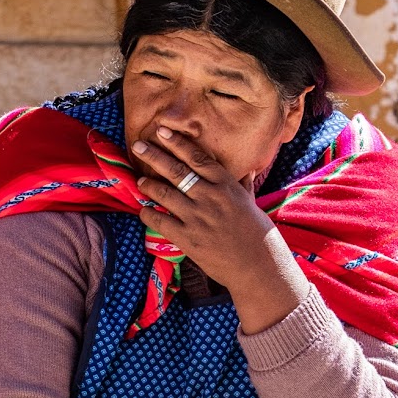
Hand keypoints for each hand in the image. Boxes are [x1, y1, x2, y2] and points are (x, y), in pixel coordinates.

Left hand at [131, 127, 301, 329]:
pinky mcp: (188, 238)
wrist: (258, 266)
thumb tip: (248, 169)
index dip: (177, 143)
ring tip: (140, 179)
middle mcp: (210, 197)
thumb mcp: (251, 203)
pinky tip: (142, 209)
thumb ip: (244, 185)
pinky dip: (147, 214)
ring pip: (164, 193)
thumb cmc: (258, 234)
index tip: (162, 131)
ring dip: (148, 184)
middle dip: (154, 155)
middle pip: (176, 170)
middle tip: (138, 145)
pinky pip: (160, 221)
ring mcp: (197, 217)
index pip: (197, 157)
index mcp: (226, 185)